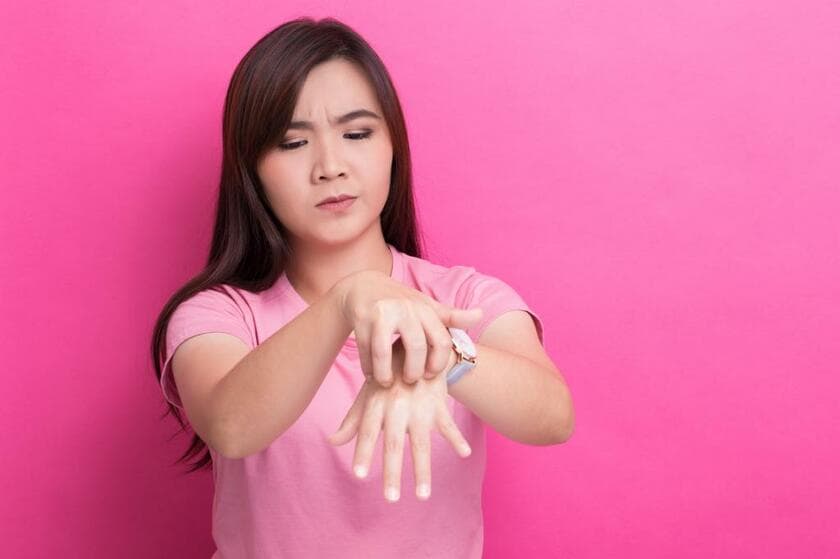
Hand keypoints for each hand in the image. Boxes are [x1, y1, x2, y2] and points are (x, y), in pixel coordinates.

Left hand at [326, 339, 468, 501]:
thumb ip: (353, 420)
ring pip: (421, 442)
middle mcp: (396, 406)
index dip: (363, 452)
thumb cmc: (388, 373)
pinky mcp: (438, 403)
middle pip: (393, 444)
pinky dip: (456, 438)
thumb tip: (332, 442)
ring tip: (422, 495)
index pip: (366, 432)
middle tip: (390, 498)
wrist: (415, 344)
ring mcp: (419, 406)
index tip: (359, 475)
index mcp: (376, 403)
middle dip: (392, 472)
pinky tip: (463, 453)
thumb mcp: (368, 392)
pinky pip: (447, 424)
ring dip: (422, 470)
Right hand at [336, 269, 482, 386]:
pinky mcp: (361, 318)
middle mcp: (405, 308)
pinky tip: (371, 374)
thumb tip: (480, 314)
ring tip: (387, 382)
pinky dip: (368, 368)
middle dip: (413, 371)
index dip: (438, 364)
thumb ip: (452, 316)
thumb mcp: (427, 307)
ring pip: (384, 352)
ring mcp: (382, 312)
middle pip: (415, 348)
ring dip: (385, 374)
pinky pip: (365, 351)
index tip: (430, 375)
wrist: (363, 286)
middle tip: (410, 381)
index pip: (442, 341)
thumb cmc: (401, 302)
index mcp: (425, 308)